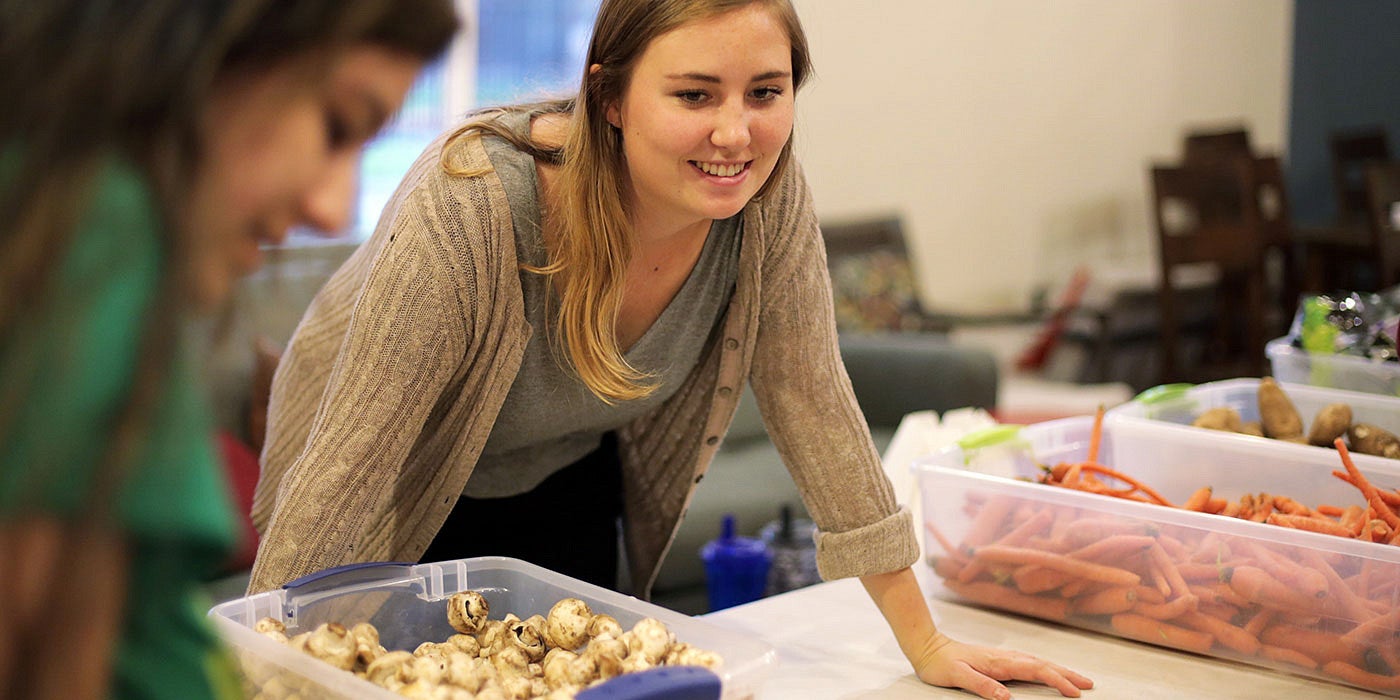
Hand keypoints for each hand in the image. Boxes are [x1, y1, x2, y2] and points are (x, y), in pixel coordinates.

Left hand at [912, 632, 1093, 699]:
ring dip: (1059, 670)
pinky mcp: (1000, 660)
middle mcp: (1005, 657)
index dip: (1057, 680)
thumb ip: (981, 685)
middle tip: (1088, 684)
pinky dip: (1045, 667)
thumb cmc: (941, 664)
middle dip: (1067, 674)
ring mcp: (1003, 657)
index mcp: (999, 662)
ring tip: (1077, 679)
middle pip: (1043, 664)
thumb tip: (1005, 696)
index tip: (1074, 691)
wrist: (929, 648)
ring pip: (1039, 662)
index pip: (1036, 670)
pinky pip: (1029, 663)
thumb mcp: (957, 676)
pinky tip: (1049, 671)